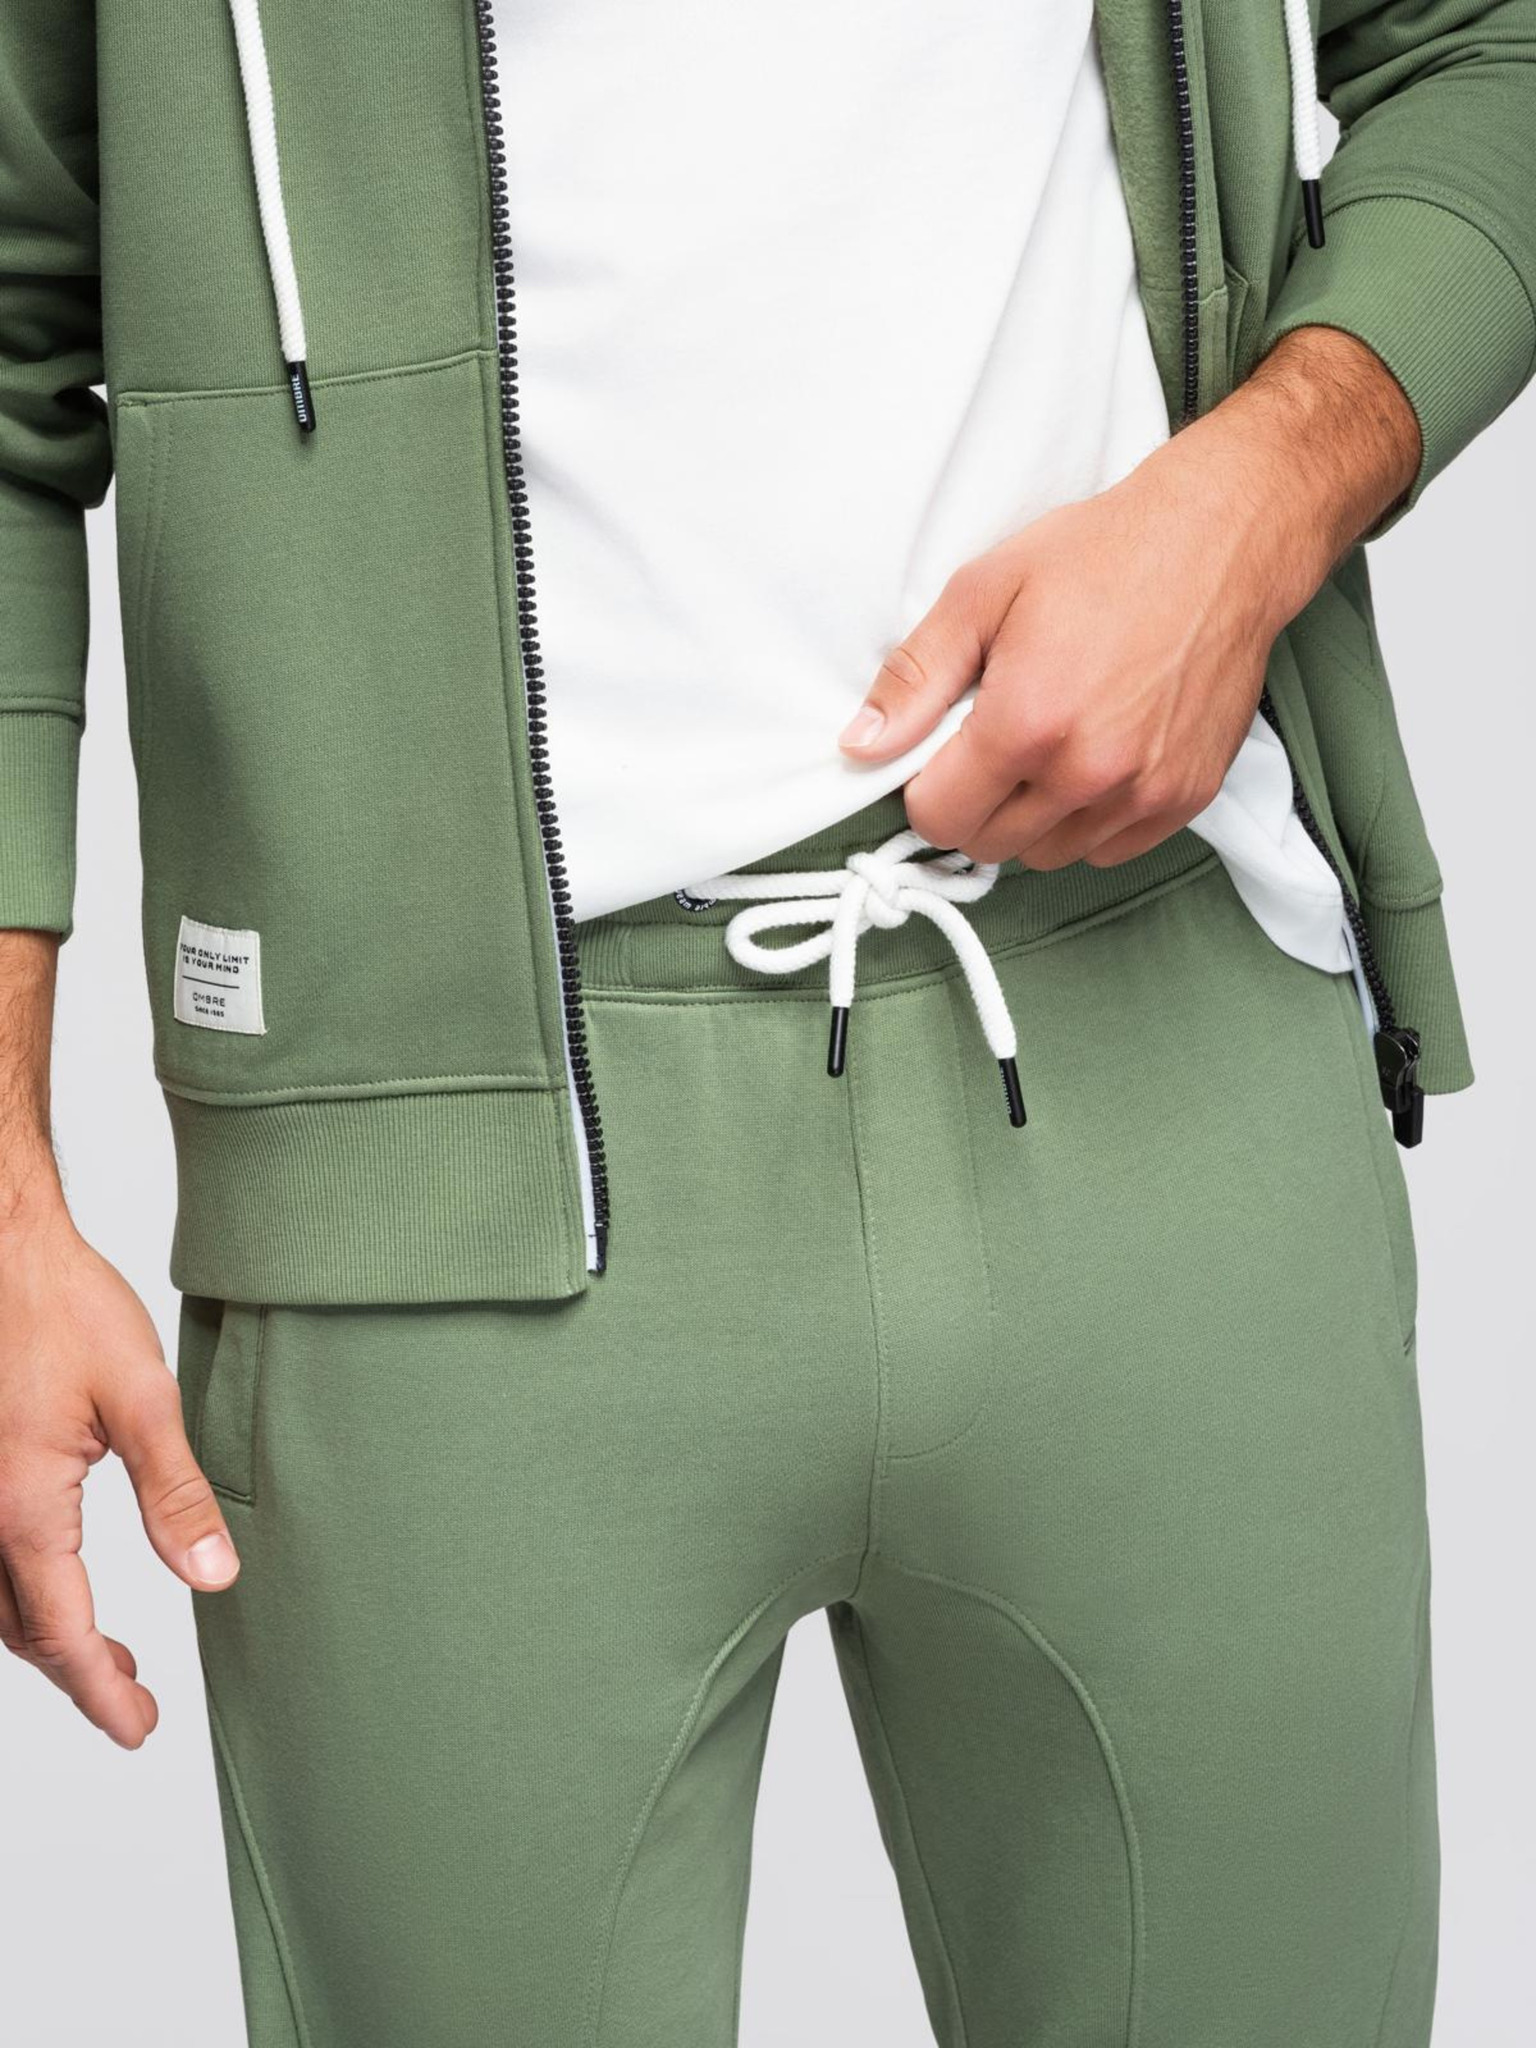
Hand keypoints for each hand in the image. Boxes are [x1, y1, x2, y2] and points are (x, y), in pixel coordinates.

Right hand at [0, 1195, 238, 1747]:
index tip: (140, 1728)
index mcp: (24, 1510)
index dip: (104, 1692)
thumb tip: (215, 1575)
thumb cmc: (62, 1307)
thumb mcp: (140, 1399)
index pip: (65, 1636)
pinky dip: (25, 1589)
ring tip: (111, 1653)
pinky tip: (60, 1577)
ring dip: (50, 1634)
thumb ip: (176, 1493)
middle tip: (134, 1703)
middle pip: (24, 1630)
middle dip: (81, 1674)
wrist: (2, 1249)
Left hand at [838, 327, 1420, 869]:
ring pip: (1048, 854)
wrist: (1222, 540)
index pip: (939, 817)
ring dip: (1031, 818)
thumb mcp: (983, 592)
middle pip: (989, 844)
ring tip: (1047, 748)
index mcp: (1026, 724)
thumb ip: (916, 678)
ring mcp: (1142, 792)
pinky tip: (1093, 761)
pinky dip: (1089, 822)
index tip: (941, 755)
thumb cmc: (1102, 554)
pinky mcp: (1186, 797)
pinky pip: (1109, 849)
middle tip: (993, 744)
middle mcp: (1086, 772)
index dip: (926, 788)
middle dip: (975, 804)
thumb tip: (860, 744)